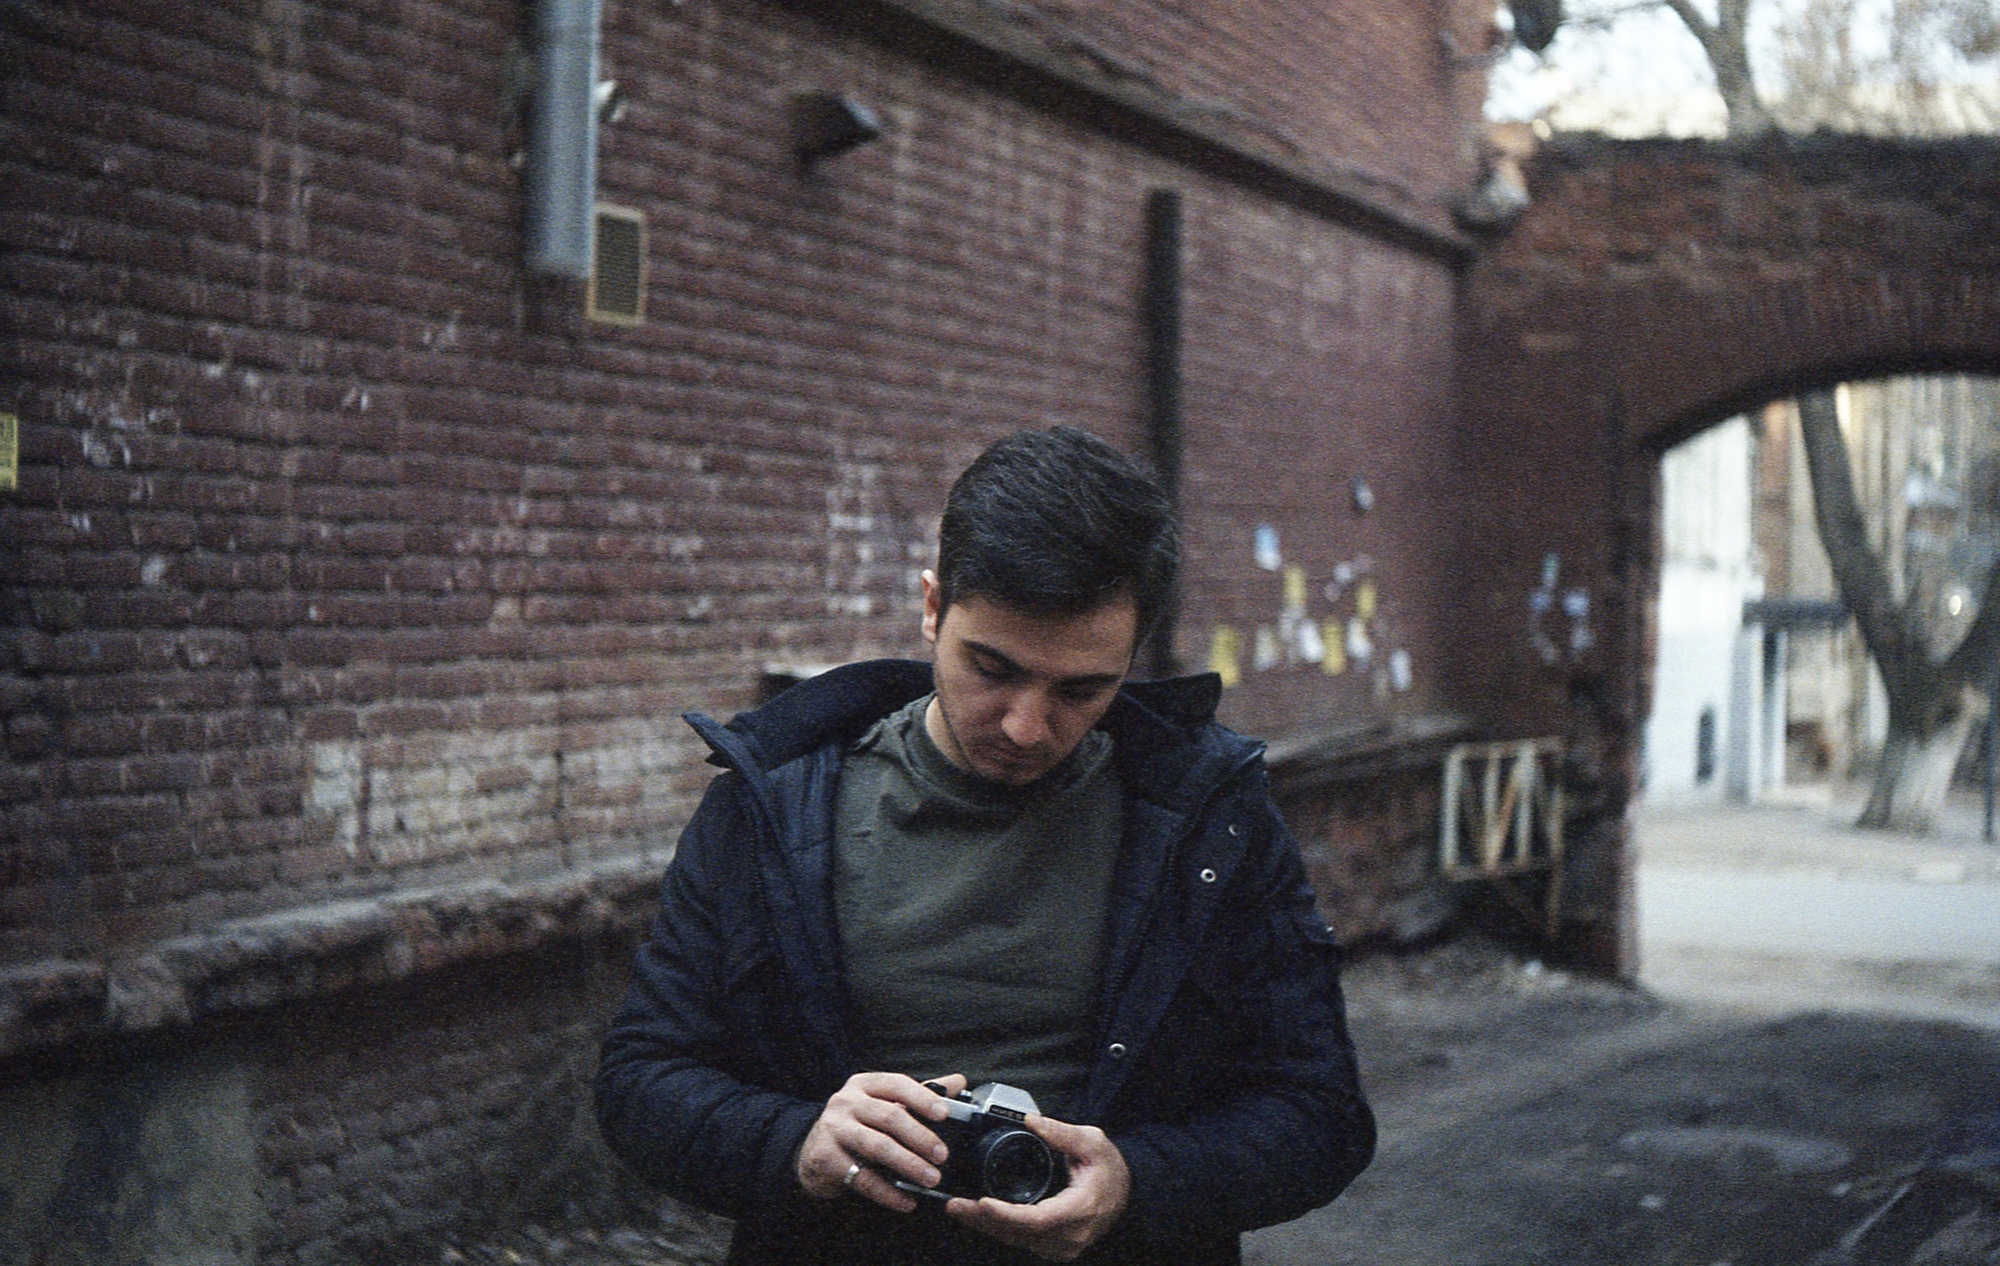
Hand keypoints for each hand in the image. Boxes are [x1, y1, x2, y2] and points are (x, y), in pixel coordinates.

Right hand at [795, 1072, 967, 1211]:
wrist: (811, 1153)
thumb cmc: (857, 1125)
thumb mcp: (882, 1104)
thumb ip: (919, 1094)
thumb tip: (958, 1082)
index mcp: (864, 1085)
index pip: (897, 1084)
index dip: (922, 1098)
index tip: (945, 1115)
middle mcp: (846, 1102)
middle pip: (890, 1116)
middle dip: (920, 1137)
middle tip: (942, 1156)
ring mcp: (833, 1129)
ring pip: (877, 1146)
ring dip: (908, 1164)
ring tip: (931, 1179)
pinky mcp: (826, 1158)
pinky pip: (863, 1177)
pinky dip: (888, 1192)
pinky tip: (906, 1201)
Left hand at [946, 1114, 1129, 1260]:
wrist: (1127, 1193)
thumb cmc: (1111, 1169)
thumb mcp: (1092, 1142)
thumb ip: (1061, 1132)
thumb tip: (1031, 1120)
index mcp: (1081, 1209)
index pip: (1037, 1219)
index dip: (1006, 1214)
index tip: (982, 1202)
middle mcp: (1071, 1234)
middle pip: (1020, 1234)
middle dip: (983, 1220)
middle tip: (955, 1205)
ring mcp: (1063, 1246)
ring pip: (1017, 1240)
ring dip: (986, 1226)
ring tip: (958, 1209)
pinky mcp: (1055, 1247)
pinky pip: (1022, 1241)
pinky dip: (999, 1229)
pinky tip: (979, 1217)